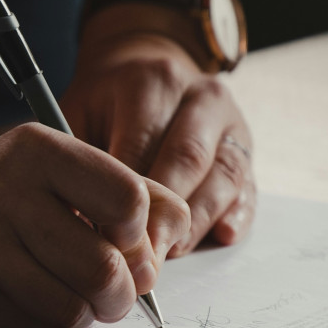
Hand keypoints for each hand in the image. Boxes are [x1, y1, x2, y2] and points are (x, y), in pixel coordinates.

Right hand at [0, 124, 190, 327]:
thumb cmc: (10, 194)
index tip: (125, 238)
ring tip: (77, 295)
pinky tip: (37, 299)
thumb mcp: (66, 170)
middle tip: (116, 290)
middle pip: (104, 266)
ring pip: (72, 308)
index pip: (127, 199)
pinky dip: (52, 324)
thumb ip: (134, 192)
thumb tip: (173, 239)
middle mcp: (4, 191)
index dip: (140, 232)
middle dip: (123, 292)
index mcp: (39, 150)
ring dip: (88, 312)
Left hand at [62, 32, 255, 257]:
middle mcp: (201, 97)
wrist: (148, 70)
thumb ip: (79, 160)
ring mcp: (231, 123)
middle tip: (141, 257)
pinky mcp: (247, 149)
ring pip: (223, 176)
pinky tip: (222, 235)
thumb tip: (78, 220)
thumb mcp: (80, 113)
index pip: (142, 144)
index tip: (107, 238)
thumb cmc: (107, 104)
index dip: (125, 197)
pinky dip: (237, 214)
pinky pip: (248, 186)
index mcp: (154, 82)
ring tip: (171, 253)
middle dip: (164, 215)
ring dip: (198, 221)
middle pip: (188, 160)